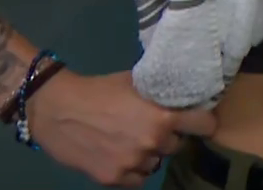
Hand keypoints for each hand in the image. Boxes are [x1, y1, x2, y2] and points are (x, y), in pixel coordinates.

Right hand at [25, 70, 216, 187]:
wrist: (56, 109)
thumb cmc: (99, 90)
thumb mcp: (138, 83)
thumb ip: (162, 94)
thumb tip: (184, 97)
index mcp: (163, 116)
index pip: (205, 125)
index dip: (202, 122)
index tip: (197, 121)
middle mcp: (152, 142)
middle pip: (177, 145)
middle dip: (169, 136)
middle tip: (153, 127)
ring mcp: (132, 163)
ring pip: (156, 163)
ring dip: (150, 155)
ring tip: (132, 141)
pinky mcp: (113, 178)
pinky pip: (137, 179)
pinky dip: (133, 170)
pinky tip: (122, 156)